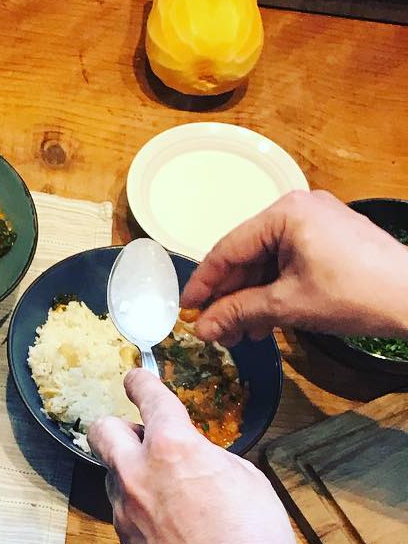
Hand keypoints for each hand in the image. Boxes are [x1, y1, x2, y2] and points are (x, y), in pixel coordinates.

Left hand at [88, 368, 305, 543]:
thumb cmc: (256, 543)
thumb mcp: (248, 482)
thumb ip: (209, 457)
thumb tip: (194, 458)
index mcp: (174, 447)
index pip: (148, 398)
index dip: (141, 382)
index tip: (137, 377)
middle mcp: (137, 471)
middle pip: (101, 429)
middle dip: (119, 426)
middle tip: (145, 438)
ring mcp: (124, 507)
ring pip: (111, 471)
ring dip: (131, 470)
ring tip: (169, 490)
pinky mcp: (122, 538)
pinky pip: (122, 507)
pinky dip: (139, 504)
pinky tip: (170, 524)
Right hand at [182, 190, 407, 346]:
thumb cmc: (357, 294)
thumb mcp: (288, 305)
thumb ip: (238, 312)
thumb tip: (203, 329)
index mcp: (286, 212)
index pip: (228, 249)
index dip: (204, 283)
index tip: (187, 310)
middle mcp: (300, 209)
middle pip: (248, 256)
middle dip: (230, 297)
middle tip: (215, 330)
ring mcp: (319, 222)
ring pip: (268, 263)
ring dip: (251, 299)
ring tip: (241, 334)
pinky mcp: (333, 240)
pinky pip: (290, 263)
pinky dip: (275, 291)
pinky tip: (267, 320)